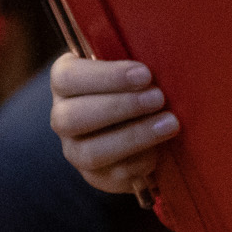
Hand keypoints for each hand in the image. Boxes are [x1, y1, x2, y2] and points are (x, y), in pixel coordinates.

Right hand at [49, 53, 176, 194]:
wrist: (141, 122)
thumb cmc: (136, 83)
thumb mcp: (131, 67)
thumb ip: (134, 64)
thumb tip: (161, 54)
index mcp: (65, 81)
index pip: (67, 78)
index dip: (106, 77)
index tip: (145, 74)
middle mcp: (62, 117)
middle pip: (73, 117)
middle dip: (120, 107)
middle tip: (159, 98)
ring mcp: (75, 150)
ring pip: (91, 152)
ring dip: (134, 137)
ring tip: (169, 123)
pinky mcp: (96, 176)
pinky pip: (113, 175)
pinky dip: (140, 162)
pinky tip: (160, 150)